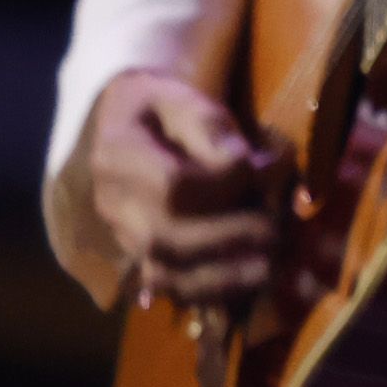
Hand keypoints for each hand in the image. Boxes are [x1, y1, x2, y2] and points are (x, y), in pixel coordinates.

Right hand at [62, 67, 367, 317]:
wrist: (131, 124)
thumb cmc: (163, 108)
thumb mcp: (182, 95)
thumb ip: (209, 125)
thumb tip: (244, 164)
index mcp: (117, 154)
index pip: (171, 184)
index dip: (221, 183)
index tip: (258, 166)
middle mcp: (112, 203)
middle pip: (163, 238)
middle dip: (226, 238)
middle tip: (274, 230)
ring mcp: (123, 236)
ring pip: (163, 274)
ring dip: (221, 277)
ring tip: (267, 266)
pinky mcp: (140, 256)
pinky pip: (169, 288)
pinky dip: (211, 291)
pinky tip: (248, 280)